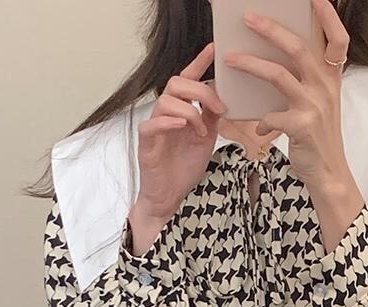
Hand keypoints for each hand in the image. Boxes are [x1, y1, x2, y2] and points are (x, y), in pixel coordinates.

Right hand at [130, 43, 225, 248]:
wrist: (170, 197)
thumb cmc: (184, 167)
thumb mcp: (206, 138)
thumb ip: (211, 116)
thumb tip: (221, 96)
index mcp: (181, 110)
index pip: (187, 79)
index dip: (199, 62)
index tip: (213, 49)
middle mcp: (166, 114)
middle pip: (176, 84)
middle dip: (200, 90)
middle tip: (218, 107)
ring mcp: (155, 127)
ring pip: (166, 101)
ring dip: (189, 112)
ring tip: (201, 131)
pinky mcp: (146, 143)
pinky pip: (152, 125)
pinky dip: (168, 122)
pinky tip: (183, 126)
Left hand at [224, 0, 362, 238]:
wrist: (328, 174)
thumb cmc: (318, 136)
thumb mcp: (319, 102)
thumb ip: (305, 79)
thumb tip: (275, 56)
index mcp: (332, 77)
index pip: (338, 38)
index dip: (328, 14)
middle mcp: (326, 87)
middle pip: (298, 47)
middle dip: (271, 29)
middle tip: (247, 18)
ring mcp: (314, 106)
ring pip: (278, 74)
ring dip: (251, 63)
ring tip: (230, 57)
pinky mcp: (301, 127)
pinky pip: (271, 115)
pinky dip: (260, 119)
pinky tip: (255, 124)